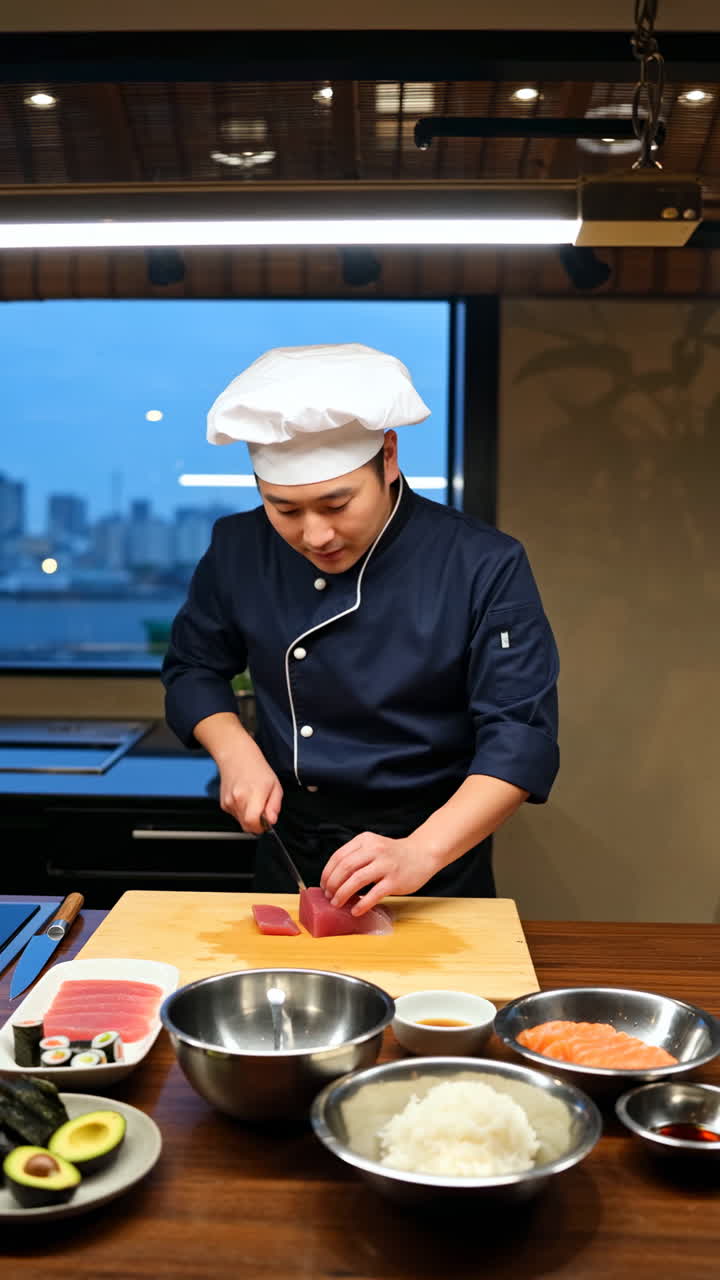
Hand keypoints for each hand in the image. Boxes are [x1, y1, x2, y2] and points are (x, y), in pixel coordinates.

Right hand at [217, 749, 282, 833]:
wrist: (236, 756)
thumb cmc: (257, 768)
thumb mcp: (275, 785)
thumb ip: (274, 805)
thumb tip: (271, 821)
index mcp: (253, 794)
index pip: (252, 823)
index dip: (261, 827)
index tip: (266, 822)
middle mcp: (238, 799)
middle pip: (246, 826)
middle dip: (256, 824)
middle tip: (262, 811)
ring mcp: (228, 802)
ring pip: (241, 822)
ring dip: (249, 817)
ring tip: (253, 800)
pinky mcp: (223, 804)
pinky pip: (235, 815)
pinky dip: (241, 811)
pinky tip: (244, 798)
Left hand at [320, 832, 436, 915]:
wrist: (422, 854)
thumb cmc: (394, 855)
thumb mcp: (373, 846)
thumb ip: (356, 857)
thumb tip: (333, 880)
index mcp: (365, 840)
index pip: (339, 856)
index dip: (327, 873)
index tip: (323, 885)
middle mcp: (374, 850)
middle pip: (345, 867)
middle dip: (332, 884)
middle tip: (328, 896)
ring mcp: (386, 865)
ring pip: (357, 880)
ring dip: (343, 894)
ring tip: (337, 904)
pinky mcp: (395, 880)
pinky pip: (374, 894)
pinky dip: (362, 904)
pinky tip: (356, 910)